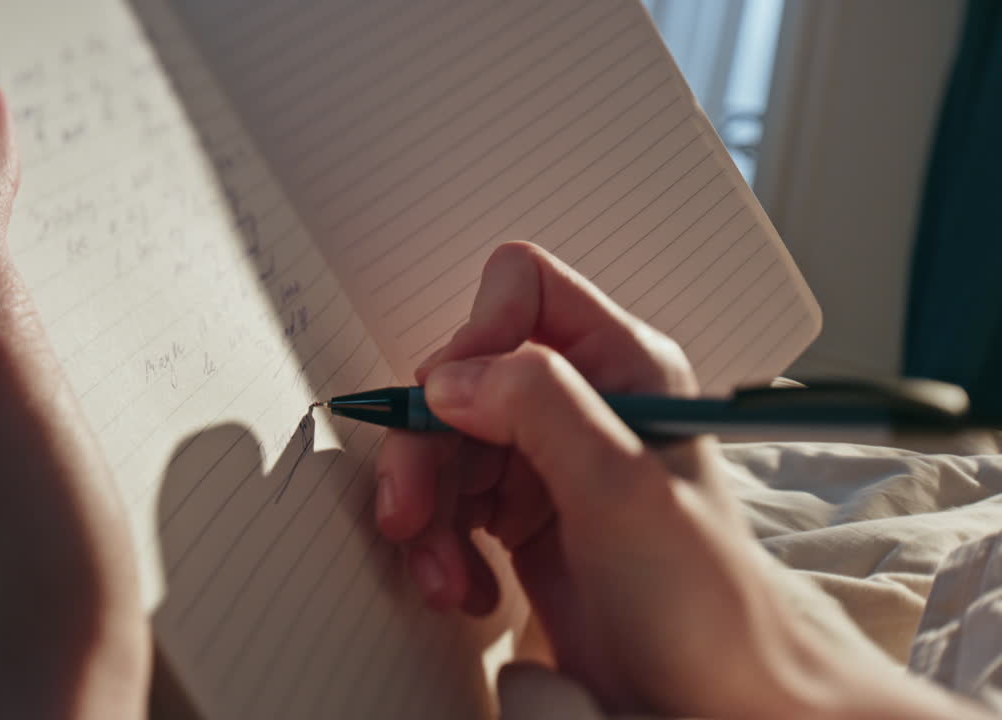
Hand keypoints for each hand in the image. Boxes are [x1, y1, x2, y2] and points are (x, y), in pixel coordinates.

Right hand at [375, 242, 986, 718]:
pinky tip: (468, 588)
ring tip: (444, 576)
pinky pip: (450, 501)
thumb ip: (541, 406)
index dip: (474, 335)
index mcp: (622, 364)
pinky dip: (441, 545)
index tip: (449, 404)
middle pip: (461, 380)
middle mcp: (581, 399)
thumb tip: (451, 377)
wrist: (709, 694)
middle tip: (411, 516)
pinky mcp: (523, 511)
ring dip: (429, 513)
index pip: (524, 288)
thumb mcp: (622, 488)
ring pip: (444, 444)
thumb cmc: (700, 596)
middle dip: (427, 449)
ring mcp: (548, 456)